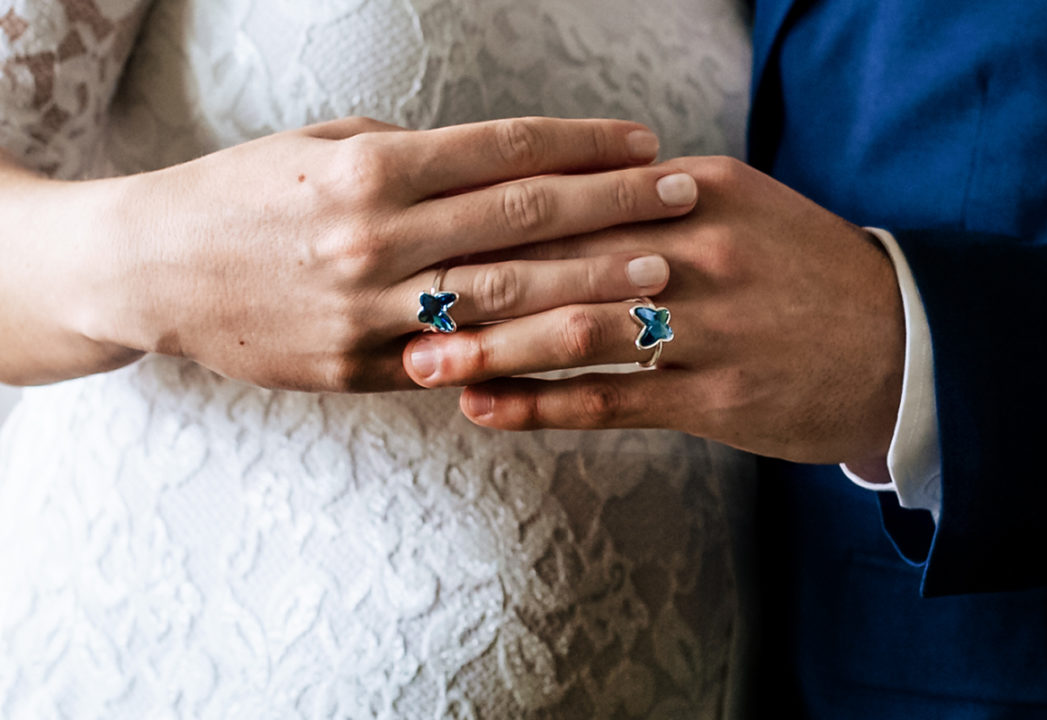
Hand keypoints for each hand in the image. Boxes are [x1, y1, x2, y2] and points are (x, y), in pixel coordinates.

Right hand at [74, 116, 699, 391]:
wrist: (153, 268)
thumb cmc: (241, 194)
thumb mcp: (321, 150)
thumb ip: (410, 161)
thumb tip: (495, 168)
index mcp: (370, 170)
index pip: (502, 151)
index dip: (582, 144)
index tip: (642, 142)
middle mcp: (376, 238)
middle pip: (520, 221)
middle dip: (612, 207)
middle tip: (683, 199)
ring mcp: (370, 311)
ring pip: (504, 299)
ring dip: (591, 284)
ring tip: (661, 274)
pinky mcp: (359, 369)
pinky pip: (458, 363)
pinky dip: (526, 353)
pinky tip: (584, 347)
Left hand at [403, 157, 904, 464]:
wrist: (900, 341)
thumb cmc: (800, 271)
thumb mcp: (734, 208)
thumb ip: (647, 201)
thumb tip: (550, 197)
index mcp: (693, 191)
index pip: (570, 200)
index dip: (487, 223)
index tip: (422, 237)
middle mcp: (697, 251)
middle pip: (561, 264)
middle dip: (471, 288)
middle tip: (397, 309)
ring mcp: (711, 326)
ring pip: (579, 334)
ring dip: (494, 352)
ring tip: (426, 366)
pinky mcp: (719, 395)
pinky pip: (614, 402)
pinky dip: (545, 406)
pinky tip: (490, 412)